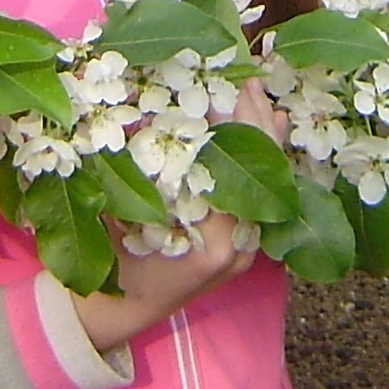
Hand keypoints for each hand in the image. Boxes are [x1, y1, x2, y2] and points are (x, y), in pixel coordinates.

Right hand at [69, 80, 285, 354]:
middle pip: (261, 176)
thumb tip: (143, 117)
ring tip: (262, 94)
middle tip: (248, 80)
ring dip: (263, 136)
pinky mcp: (246, 246)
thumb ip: (136, 176)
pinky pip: (261, 196)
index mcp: (213, 242)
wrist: (126, 307)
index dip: (235, 129)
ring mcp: (247, 250)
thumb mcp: (120, 216)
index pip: (236, 173)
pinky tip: (271, 128)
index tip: (225, 88)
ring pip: (268, 185)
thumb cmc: (116, 262)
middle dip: (255, 123)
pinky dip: (265, 161)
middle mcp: (239, 248)